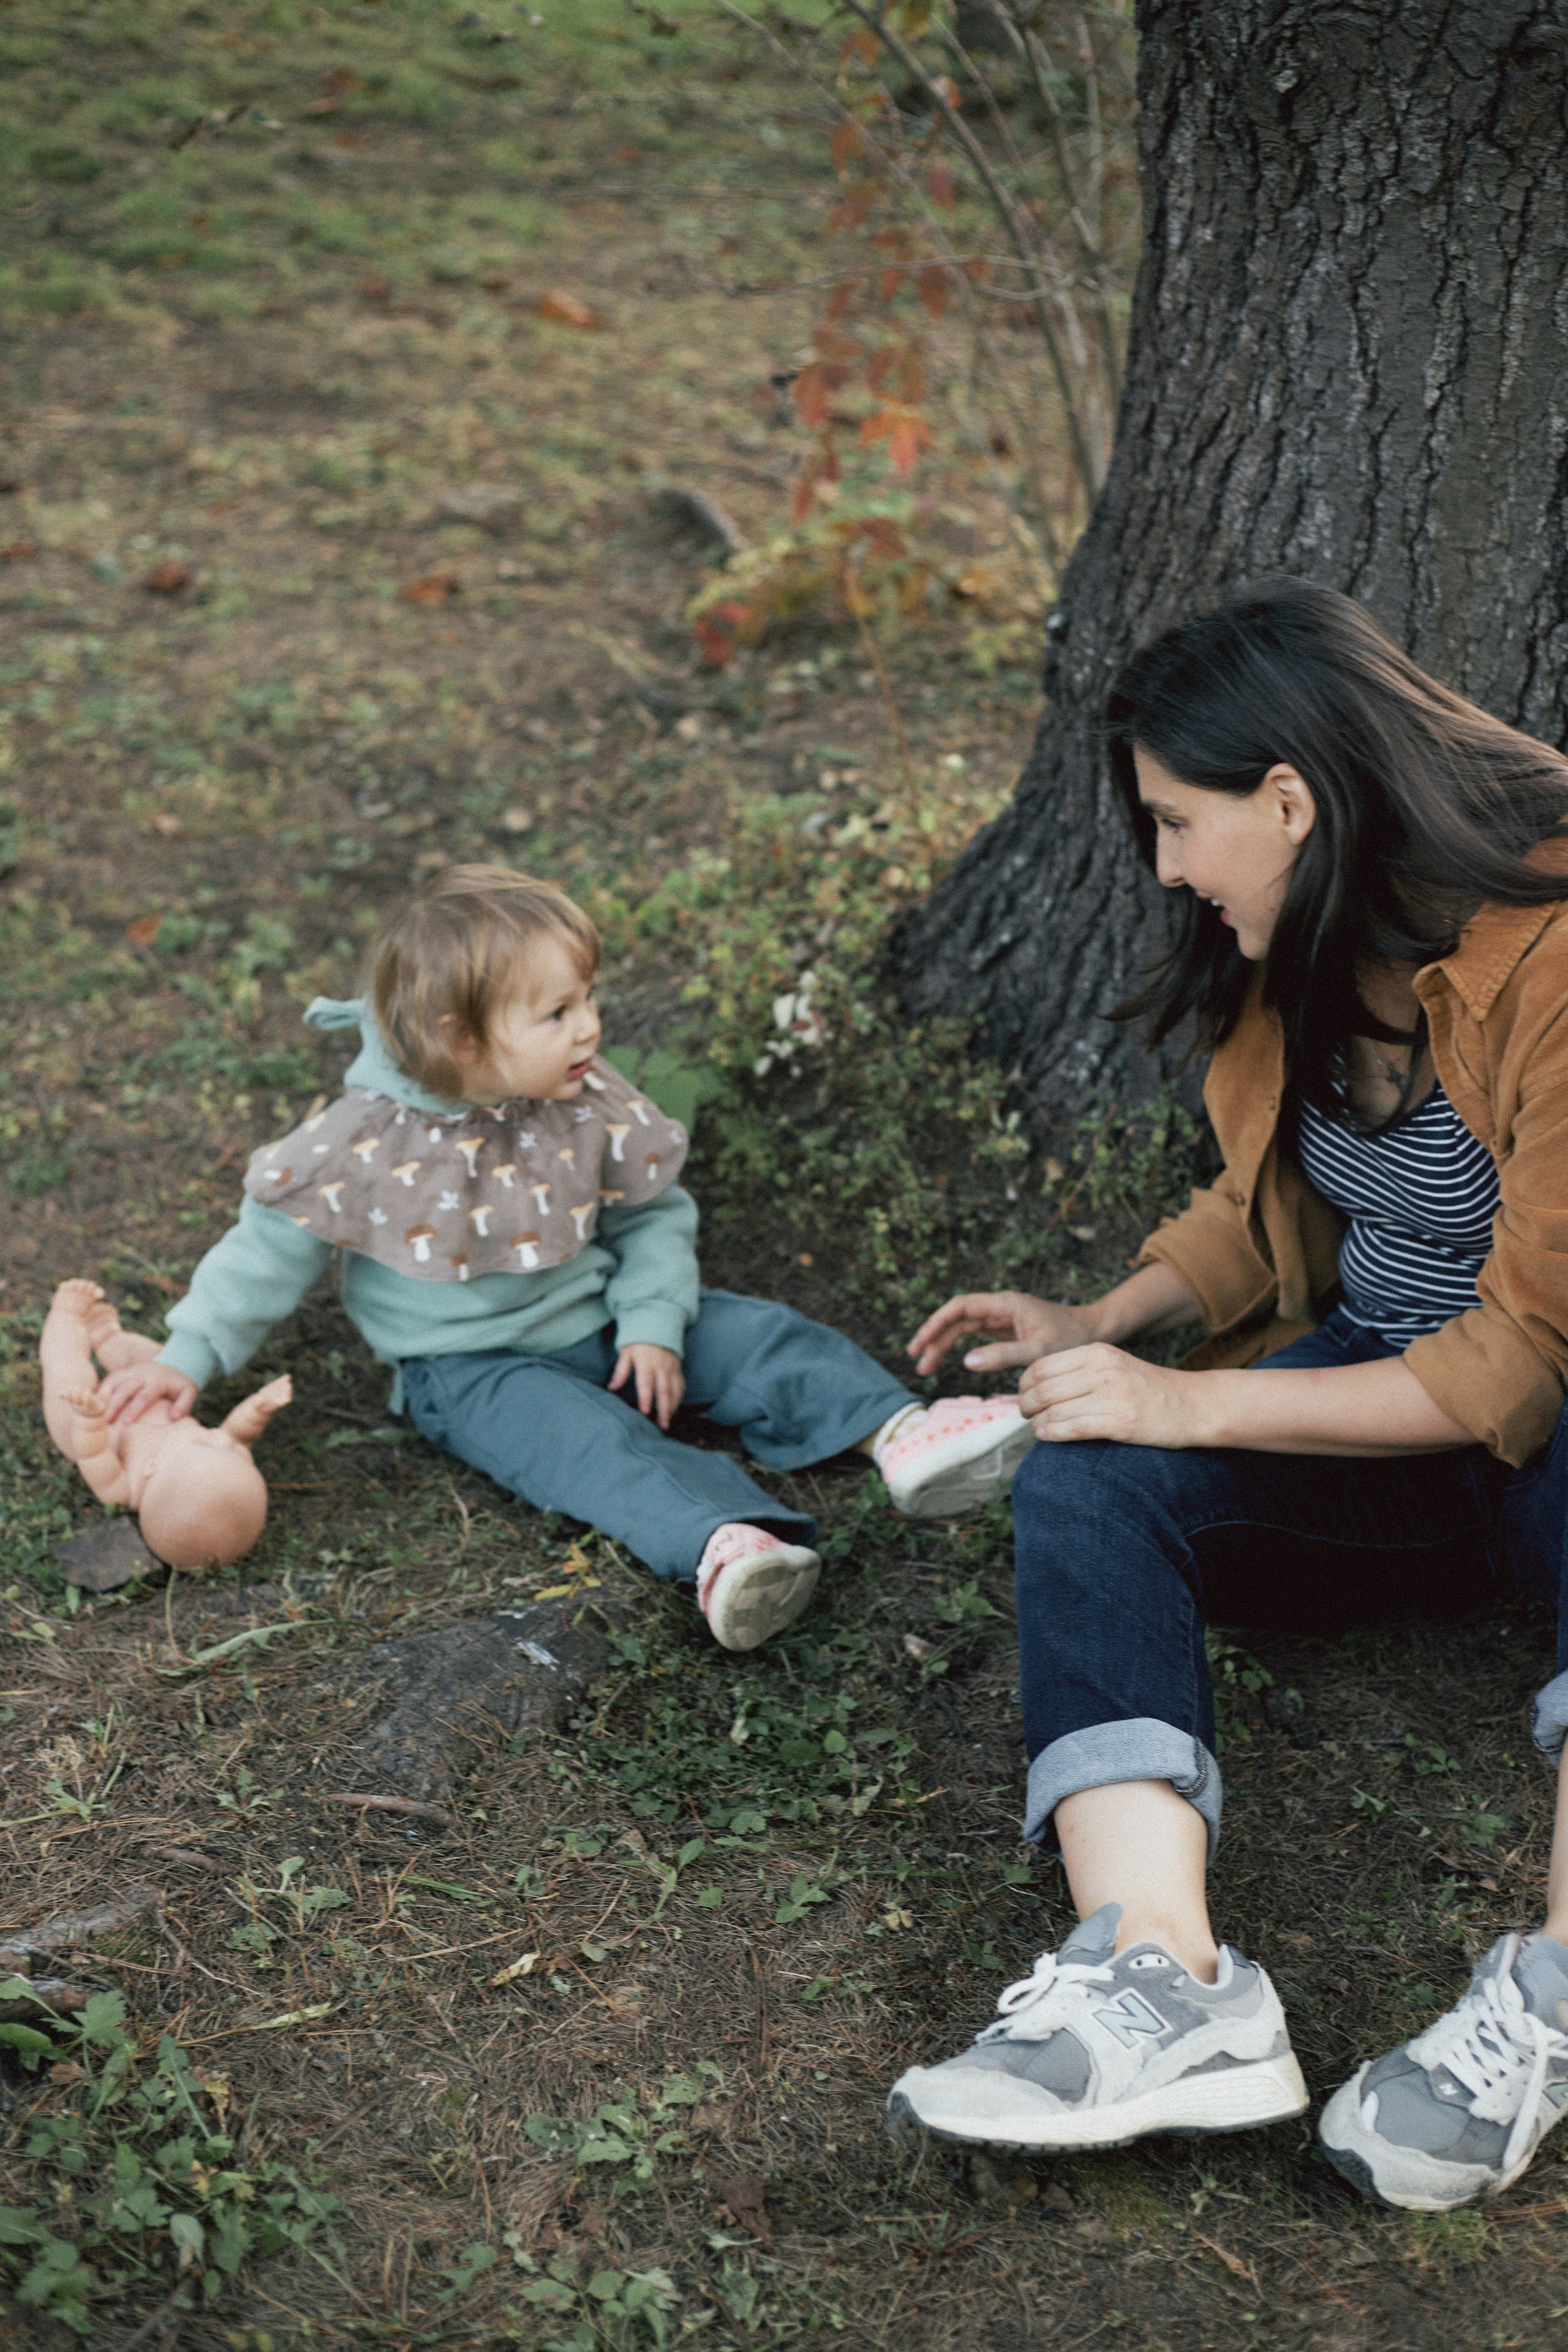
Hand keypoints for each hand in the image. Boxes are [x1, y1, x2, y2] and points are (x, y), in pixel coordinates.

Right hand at [96, 1360, 197, 1427]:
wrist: (175, 1362)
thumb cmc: (180, 1384)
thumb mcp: (189, 1392)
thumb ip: (184, 1405)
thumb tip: (174, 1418)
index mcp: (158, 1381)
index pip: (145, 1395)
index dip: (135, 1409)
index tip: (126, 1422)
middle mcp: (142, 1374)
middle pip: (125, 1389)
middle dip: (114, 1405)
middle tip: (105, 1421)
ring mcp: (131, 1371)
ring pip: (113, 1382)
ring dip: (103, 1396)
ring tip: (93, 1412)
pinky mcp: (124, 1371)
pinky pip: (109, 1379)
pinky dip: (100, 1389)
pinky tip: (92, 1402)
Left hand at [609, 1342, 684, 1430]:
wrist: (657, 1324)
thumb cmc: (638, 1341)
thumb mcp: (626, 1352)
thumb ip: (620, 1371)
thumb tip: (612, 1387)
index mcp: (646, 1362)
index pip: (646, 1383)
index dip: (645, 1398)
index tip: (644, 1412)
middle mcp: (661, 1367)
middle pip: (663, 1391)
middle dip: (663, 1410)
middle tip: (661, 1425)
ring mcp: (671, 1368)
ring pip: (675, 1390)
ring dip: (672, 1407)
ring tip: (667, 1421)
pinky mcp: (678, 1369)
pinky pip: (681, 1385)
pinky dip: (679, 1398)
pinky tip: (674, 1408)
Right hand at [907, 1290, 1098, 1377]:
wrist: (1094, 1332)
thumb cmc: (1071, 1338)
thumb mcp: (1038, 1350)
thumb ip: (1003, 1355)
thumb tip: (966, 1362)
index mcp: (1005, 1304)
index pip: (961, 1307)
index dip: (937, 1323)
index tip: (921, 1341)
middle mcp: (999, 1308)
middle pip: (956, 1318)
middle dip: (933, 1336)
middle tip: (916, 1359)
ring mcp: (1001, 1319)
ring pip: (962, 1328)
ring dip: (942, 1344)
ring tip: (925, 1366)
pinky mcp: (1005, 1331)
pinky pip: (974, 1337)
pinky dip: (958, 1349)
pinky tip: (946, 1361)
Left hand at [1019, 1343, 1212, 1449]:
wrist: (1194, 1404)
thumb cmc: (1150, 1389)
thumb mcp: (1114, 1365)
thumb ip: (1081, 1369)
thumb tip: (1040, 1384)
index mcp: (1098, 1352)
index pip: (1043, 1365)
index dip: (1025, 1383)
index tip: (1024, 1395)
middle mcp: (1103, 1370)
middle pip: (1044, 1388)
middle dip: (1026, 1404)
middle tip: (1026, 1414)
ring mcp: (1113, 1396)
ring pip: (1055, 1410)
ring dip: (1038, 1422)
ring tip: (1036, 1427)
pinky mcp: (1122, 1423)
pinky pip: (1074, 1429)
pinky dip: (1053, 1434)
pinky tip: (1046, 1436)